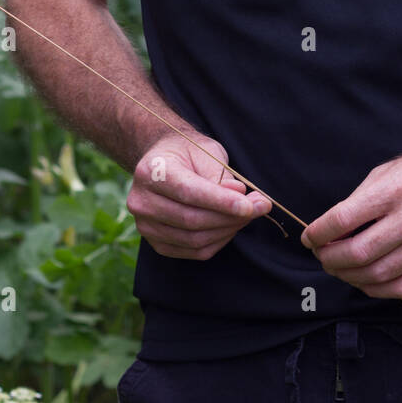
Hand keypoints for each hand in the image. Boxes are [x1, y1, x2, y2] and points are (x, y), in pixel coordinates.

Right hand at [127, 131, 271, 259]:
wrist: (163, 163)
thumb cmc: (188, 153)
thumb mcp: (206, 151)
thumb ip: (220, 175)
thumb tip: (240, 196)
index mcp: (152, 171)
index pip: (189, 192)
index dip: (221, 202)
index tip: (250, 205)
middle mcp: (141, 200)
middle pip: (192, 219)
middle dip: (230, 217)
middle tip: (260, 206)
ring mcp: (145, 225)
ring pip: (194, 239)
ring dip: (228, 229)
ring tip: (248, 214)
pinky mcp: (156, 243)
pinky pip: (193, 251)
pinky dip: (218, 241)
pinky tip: (230, 225)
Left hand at [300, 143, 401, 297]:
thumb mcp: (389, 170)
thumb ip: (360, 199)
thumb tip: (330, 229)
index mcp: (397, 189)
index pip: (344, 218)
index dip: (319, 232)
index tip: (309, 237)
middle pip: (359, 252)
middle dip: (330, 259)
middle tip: (321, 256)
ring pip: (378, 275)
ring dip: (349, 277)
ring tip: (339, 268)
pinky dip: (376, 289)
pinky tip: (364, 280)